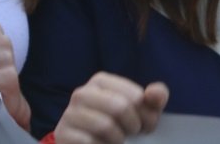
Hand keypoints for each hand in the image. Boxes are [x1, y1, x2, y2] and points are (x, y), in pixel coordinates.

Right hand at [54, 72, 170, 143]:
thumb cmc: (116, 126)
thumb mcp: (139, 112)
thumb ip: (153, 99)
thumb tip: (156, 93)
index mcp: (100, 82)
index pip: (135, 96)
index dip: (146, 115)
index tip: (145, 126)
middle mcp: (82, 93)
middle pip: (121, 107)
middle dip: (133, 126)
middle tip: (131, 134)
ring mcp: (70, 114)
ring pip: (106, 126)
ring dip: (118, 140)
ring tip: (117, 141)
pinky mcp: (63, 134)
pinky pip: (91, 142)